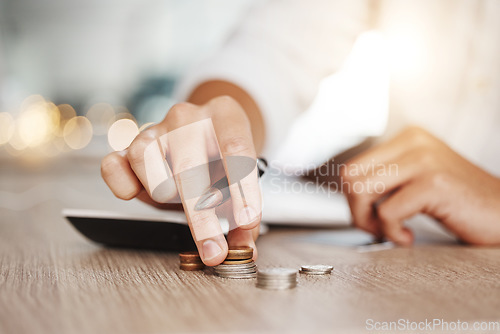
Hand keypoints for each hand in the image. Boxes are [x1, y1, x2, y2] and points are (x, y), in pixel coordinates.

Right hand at [101, 95, 261, 264]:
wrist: (202, 139)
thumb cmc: (222, 161)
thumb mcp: (241, 182)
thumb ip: (243, 218)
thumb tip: (244, 250)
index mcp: (225, 114)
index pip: (236, 147)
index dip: (243, 188)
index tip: (247, 223)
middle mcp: (188, 116)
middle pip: (190, 164)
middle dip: (202, 216)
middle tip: (214, 251)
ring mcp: (156, 128)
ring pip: (145, 159)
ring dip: (162, 192)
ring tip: (175, 200)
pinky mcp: (129, 145)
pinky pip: (114, 164)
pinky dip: (122, 184)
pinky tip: (135, 194)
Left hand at [341, 126, 499, 245]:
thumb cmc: (462, 202)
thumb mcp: (419, 178)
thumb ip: (388, 178)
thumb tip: (347, 192)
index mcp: (408, 138)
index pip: (353, 167)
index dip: (353, 199)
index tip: (369, 215)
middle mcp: (413, 142)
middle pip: (350, 177)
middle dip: (356, 210)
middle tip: (376, 226)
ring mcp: (424, 160)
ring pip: (361, 191)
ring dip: (369, 221)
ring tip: (391, 231)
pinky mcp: (433, 183)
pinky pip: (386, 212)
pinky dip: (391, 232)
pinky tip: (408, 237)